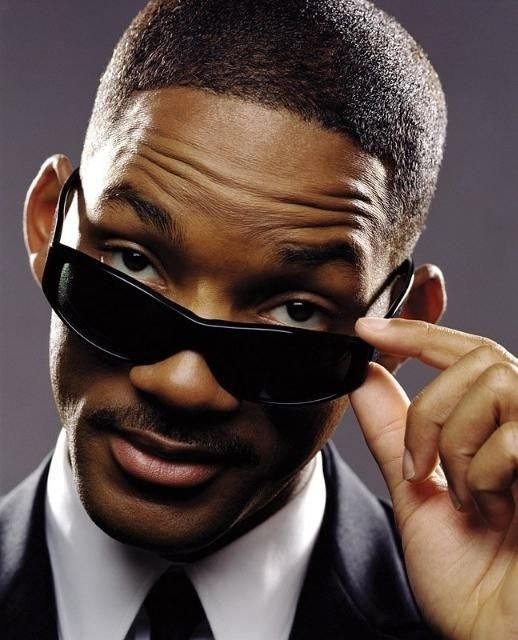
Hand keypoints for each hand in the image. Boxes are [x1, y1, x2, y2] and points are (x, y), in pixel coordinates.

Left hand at [351, 318, 517, 639]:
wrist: (498, 636)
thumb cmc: (469, 578)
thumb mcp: (415, 492)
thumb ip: (393, 430)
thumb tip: (365, 373)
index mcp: (501, 428)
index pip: (469, 352)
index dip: (419, 331)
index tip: (368, 328)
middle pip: (478, 358)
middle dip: (430, 411)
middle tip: (419, 467)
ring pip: (494, 384)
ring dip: (455, 442)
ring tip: (462, 496)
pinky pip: (515, 435)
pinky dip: (482, 472)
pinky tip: (490, 512)